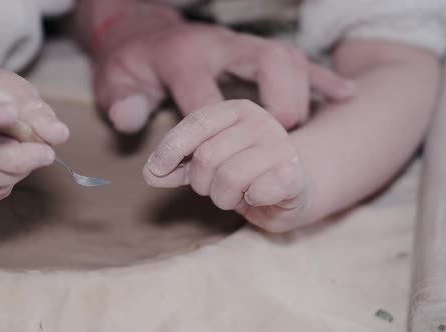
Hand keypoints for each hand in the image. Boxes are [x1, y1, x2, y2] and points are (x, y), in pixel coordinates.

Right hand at [0, 38, 68, 202]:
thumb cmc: (0, 93)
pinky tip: (10, 169)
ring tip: (25, 157)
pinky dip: (2, 186)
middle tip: (43, 154)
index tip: (47, 152)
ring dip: (13, 176)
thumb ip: (39, 115)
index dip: (19, 156)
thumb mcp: (21, 95)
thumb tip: (58, 134)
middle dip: (20, 166)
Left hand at [95, 22, 355, 133]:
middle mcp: (222, 46)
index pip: (206, 100)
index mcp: (185, 58)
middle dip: (277, 104)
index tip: (209, 172)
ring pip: (288, 57)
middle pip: (266, 61)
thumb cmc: (133, 65)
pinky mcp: (257, 51)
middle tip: (276, 139)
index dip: (209, 142)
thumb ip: (121, 101)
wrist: (144, 34)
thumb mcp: (115, 83)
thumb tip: (128, 118)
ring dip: (301, 93)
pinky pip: (298, 62)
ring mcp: (243, 46)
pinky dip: (323, 79)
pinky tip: (346, 94)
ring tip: (298, 130)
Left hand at [143, 100, 311, 232]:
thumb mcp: (206, 165)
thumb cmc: (245, 172)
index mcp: (236, 110)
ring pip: (229, 178)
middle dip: (201, 183)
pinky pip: (260, 190)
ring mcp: (281, 147)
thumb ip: (177, 166)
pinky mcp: (295, 176)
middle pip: (207, 156)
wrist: (295, 188)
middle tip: (215, 188)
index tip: (154, 172)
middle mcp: (261, 122)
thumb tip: (149, 173)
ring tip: (236, 195)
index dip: (170, 149)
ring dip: (223, 197)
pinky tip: (257, 197)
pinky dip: (251, 199)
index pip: (196, 123)